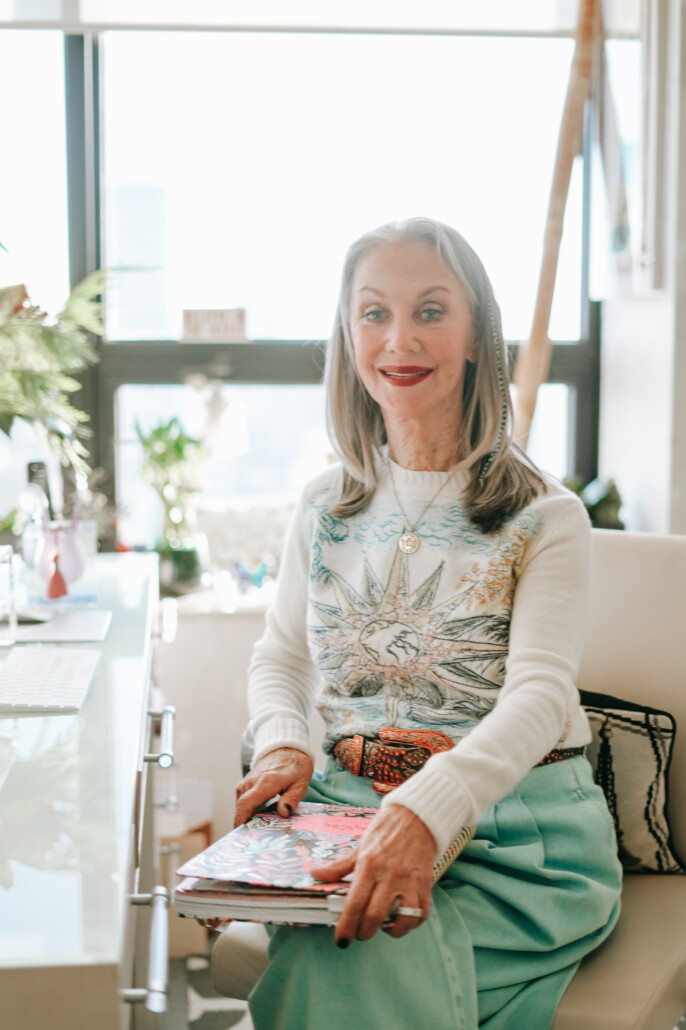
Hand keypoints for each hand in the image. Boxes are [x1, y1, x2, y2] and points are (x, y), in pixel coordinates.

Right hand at [234, 747, 313, 826]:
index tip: (241, 834)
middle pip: (242, 806)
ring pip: (241, 803)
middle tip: (254, 840)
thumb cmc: (296, 766)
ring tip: (258, 831)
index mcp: (266, 782)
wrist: (287, 747)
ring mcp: (248, 781)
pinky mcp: (247, 782)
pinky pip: (243, 799)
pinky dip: (248, 810)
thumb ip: (292, 798)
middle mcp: (252, 781)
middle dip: (244, 823)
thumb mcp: (301, 782)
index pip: (247, 803)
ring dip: (247, 816)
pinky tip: (259, 818)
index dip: (241, 820)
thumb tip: (283, 812)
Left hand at [311, 803, 435, 944]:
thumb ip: (339, 866)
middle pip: (375, 916)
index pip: (355, 903)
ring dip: (390, 931)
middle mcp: (390, 875)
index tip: (341, 941)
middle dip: (364, 932)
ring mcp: (409, 881)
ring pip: (401, 920)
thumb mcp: (359, 846)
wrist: (417, 816)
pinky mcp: (425, 884)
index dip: (347, 927)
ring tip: (383, 927)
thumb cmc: (385, 830)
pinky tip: (401, 919)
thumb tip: (315, 874)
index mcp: (369, 865)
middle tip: (360, 933)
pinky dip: (410, 924)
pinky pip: (420, 914)